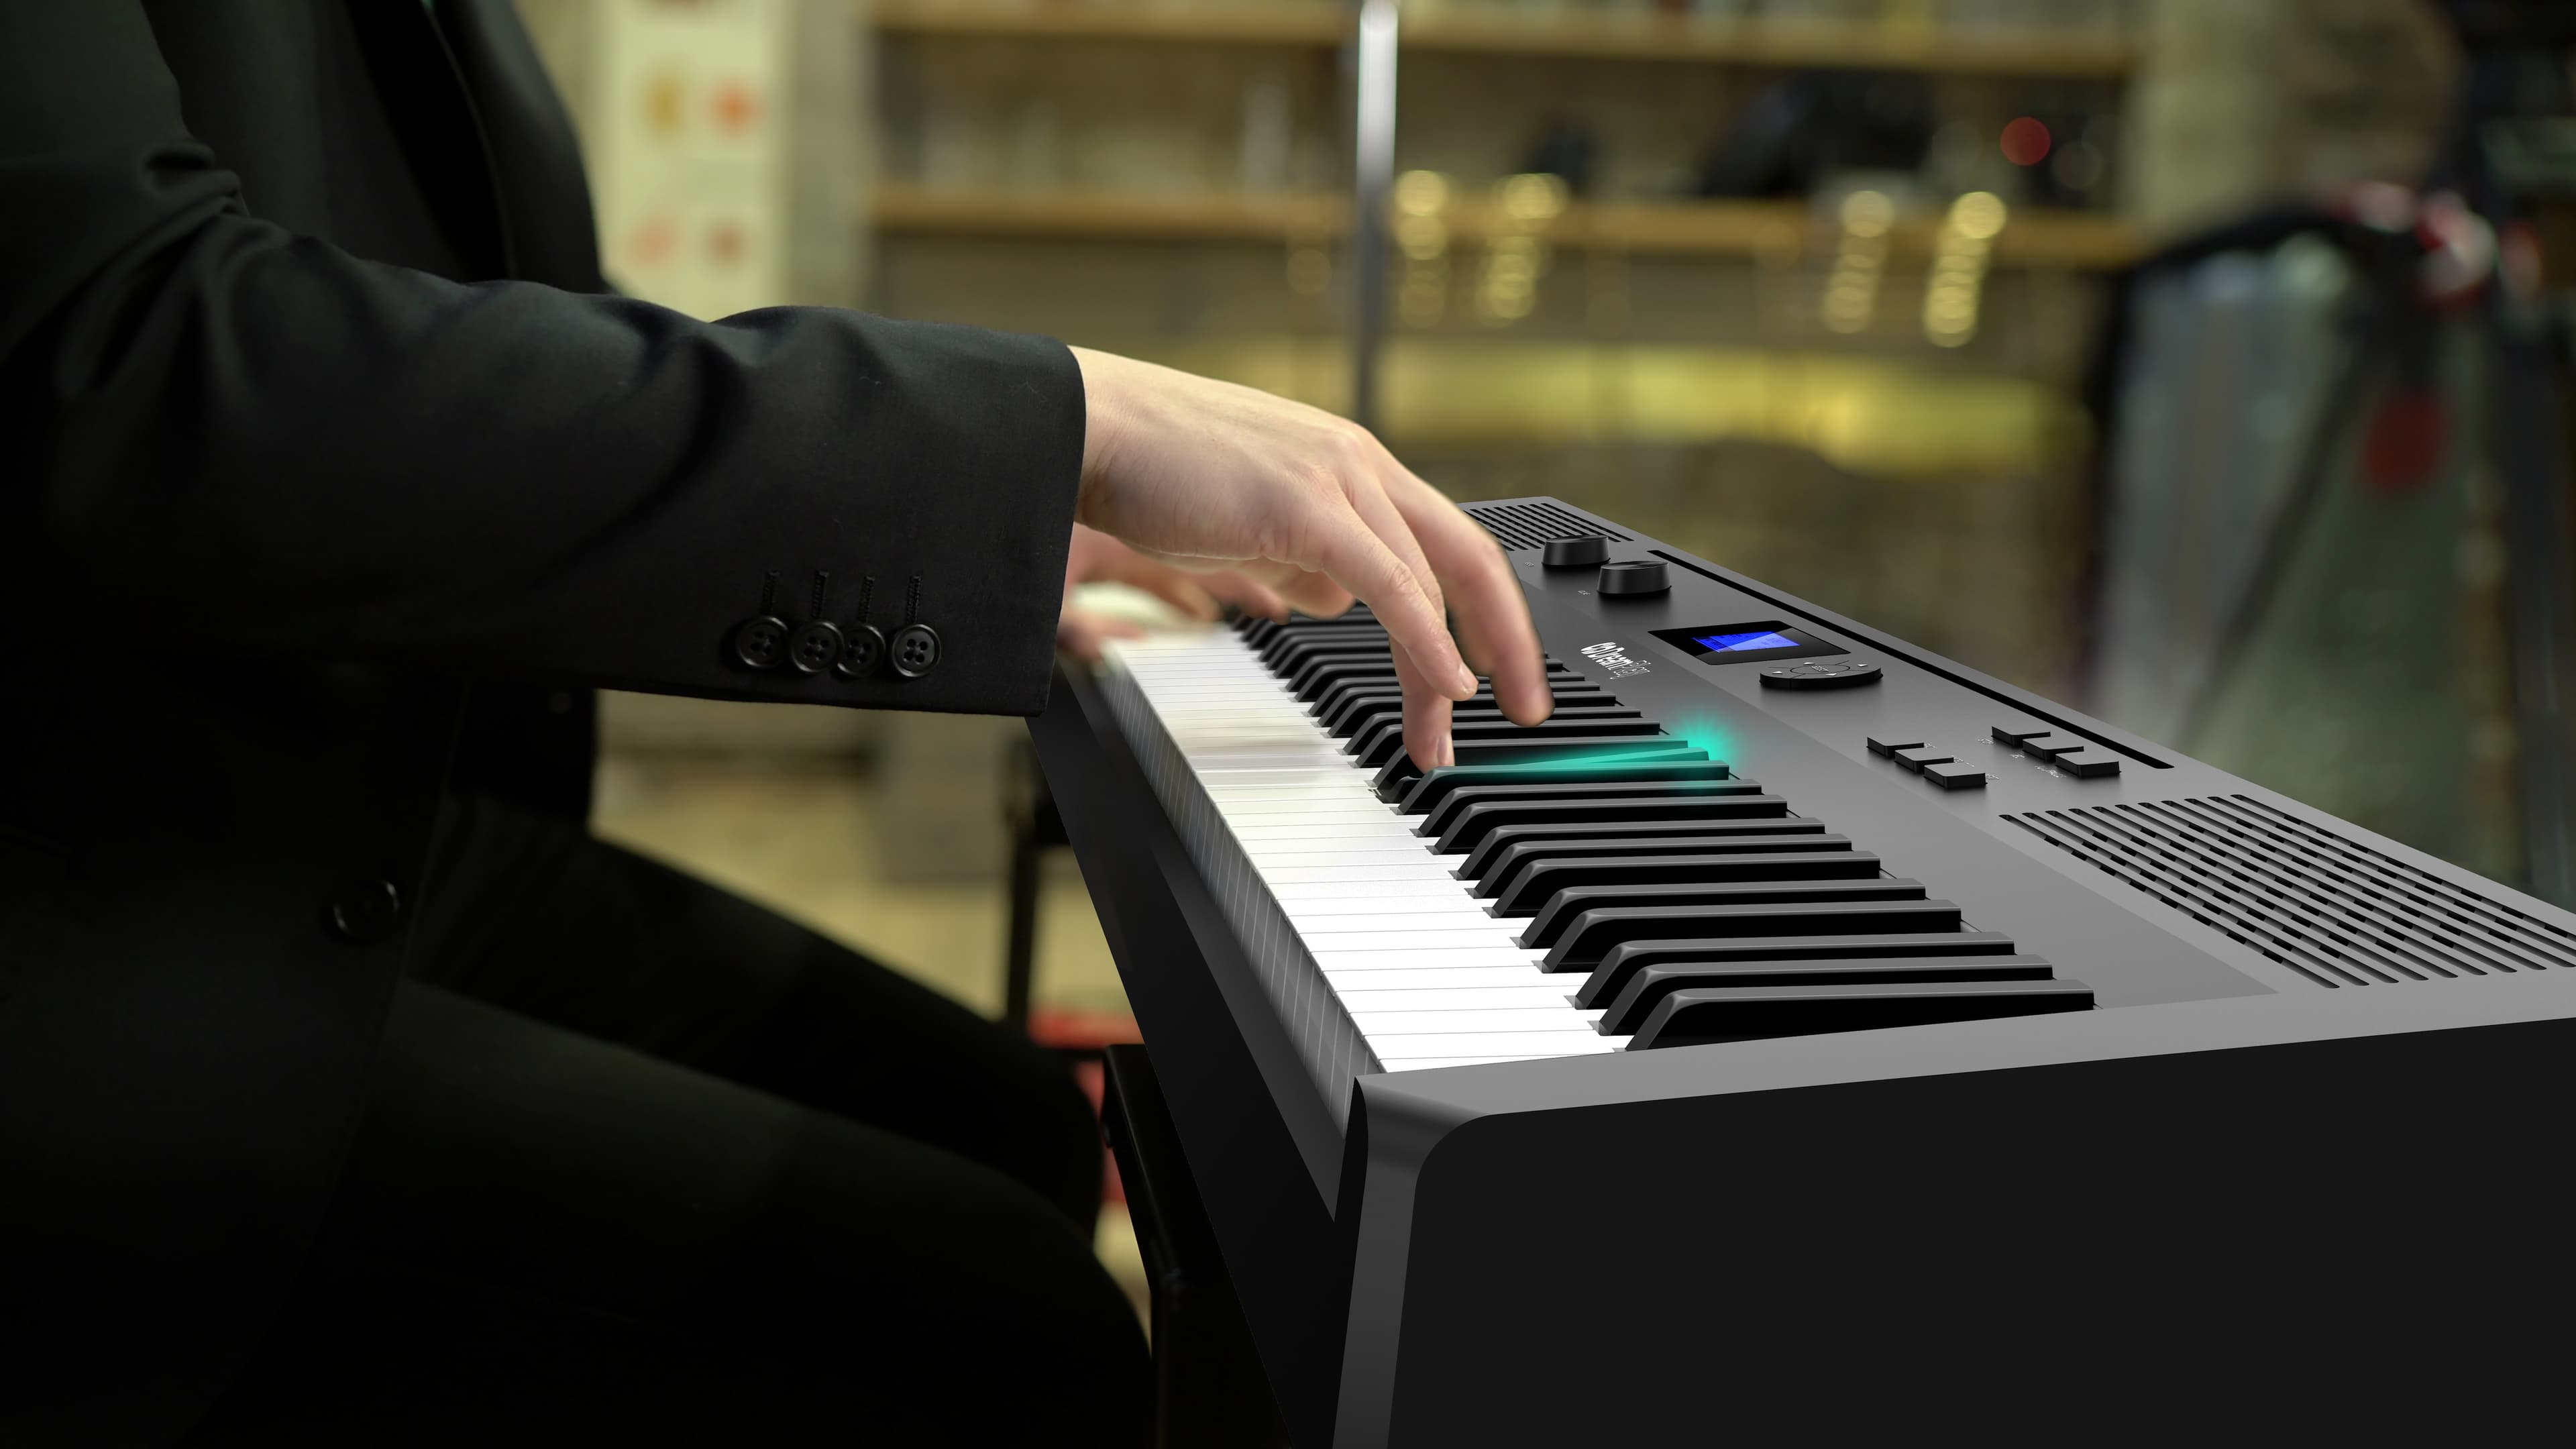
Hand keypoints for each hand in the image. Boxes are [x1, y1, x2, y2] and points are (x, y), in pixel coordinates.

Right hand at [1069, 347, 1550, 767]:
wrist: (1094, 428)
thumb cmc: (1157, 474)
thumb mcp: (1254, 525)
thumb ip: (1306, 559)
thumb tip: (1339, 598)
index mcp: (1352, 466)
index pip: (1446, 545)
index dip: (1486, 612)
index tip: (1499, 673)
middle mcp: (1360, 464)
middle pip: (1468, 559)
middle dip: (1509, 643)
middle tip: (1528, 708)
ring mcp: (1338, 479)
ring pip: (1431, 581)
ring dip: (1446, 670)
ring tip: (1444, 734)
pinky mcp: (1306, 505)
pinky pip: (1390, 583)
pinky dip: (1426, 638)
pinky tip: (1446, 682)